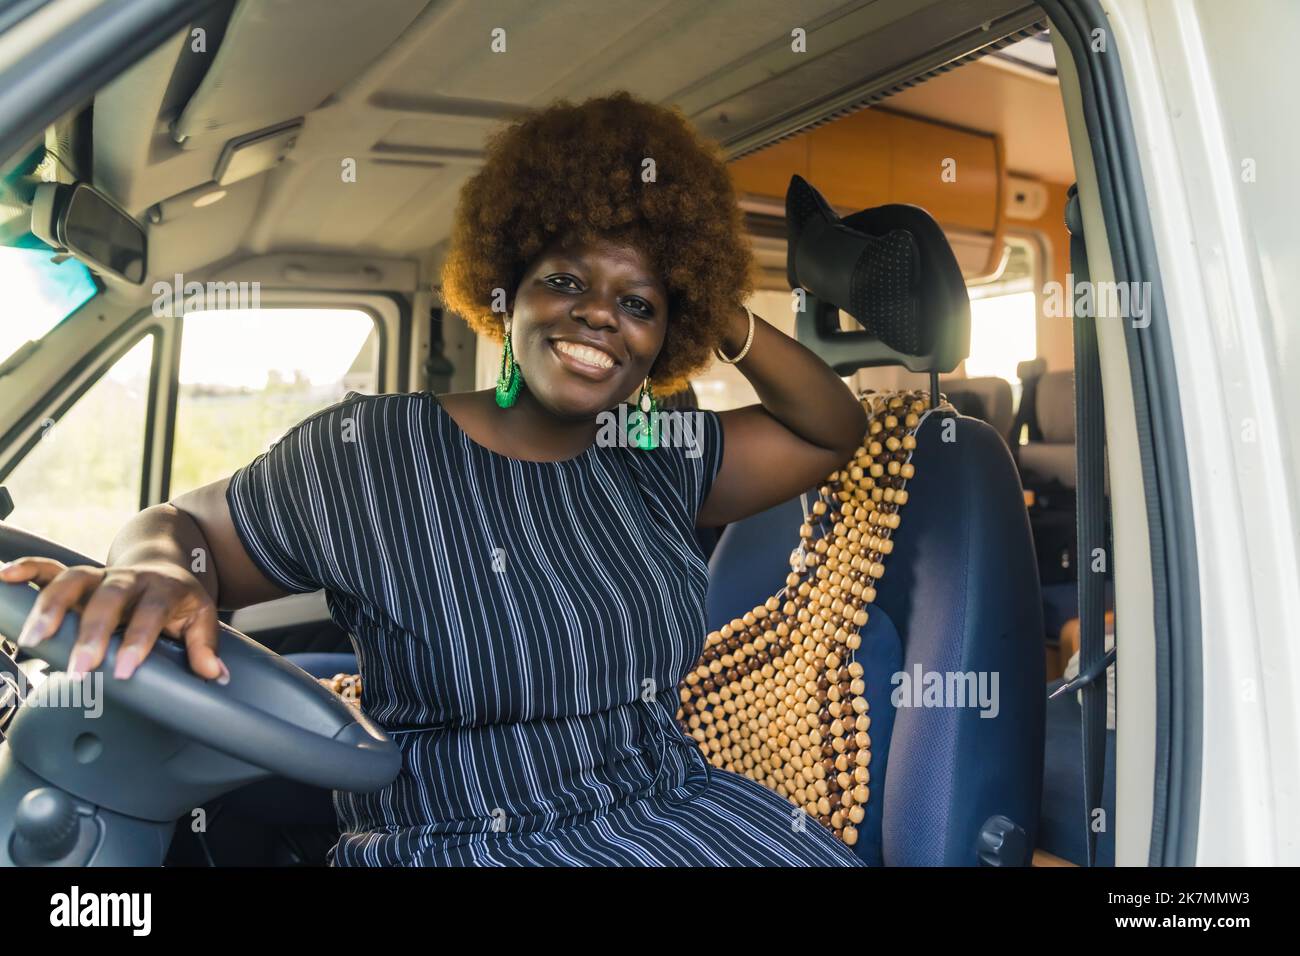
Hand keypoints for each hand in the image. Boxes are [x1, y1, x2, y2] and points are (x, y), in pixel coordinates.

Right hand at [0, 558, 223, 681]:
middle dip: (92, 633)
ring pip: (74, 580)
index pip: (151, 614)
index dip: (138, 641)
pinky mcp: (80, 577)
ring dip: (52, 606)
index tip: (124, 671)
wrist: (166, 564)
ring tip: (33, 638)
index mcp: (163, 589)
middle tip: (80, 669)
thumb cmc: (180, 600)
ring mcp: (101, 576)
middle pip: (109, 599)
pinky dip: (27, 569)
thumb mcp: (201, 617)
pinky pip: (50, 567)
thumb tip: (215, 675)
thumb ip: (205, 646)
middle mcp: (129, 579)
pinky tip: (5, 578)